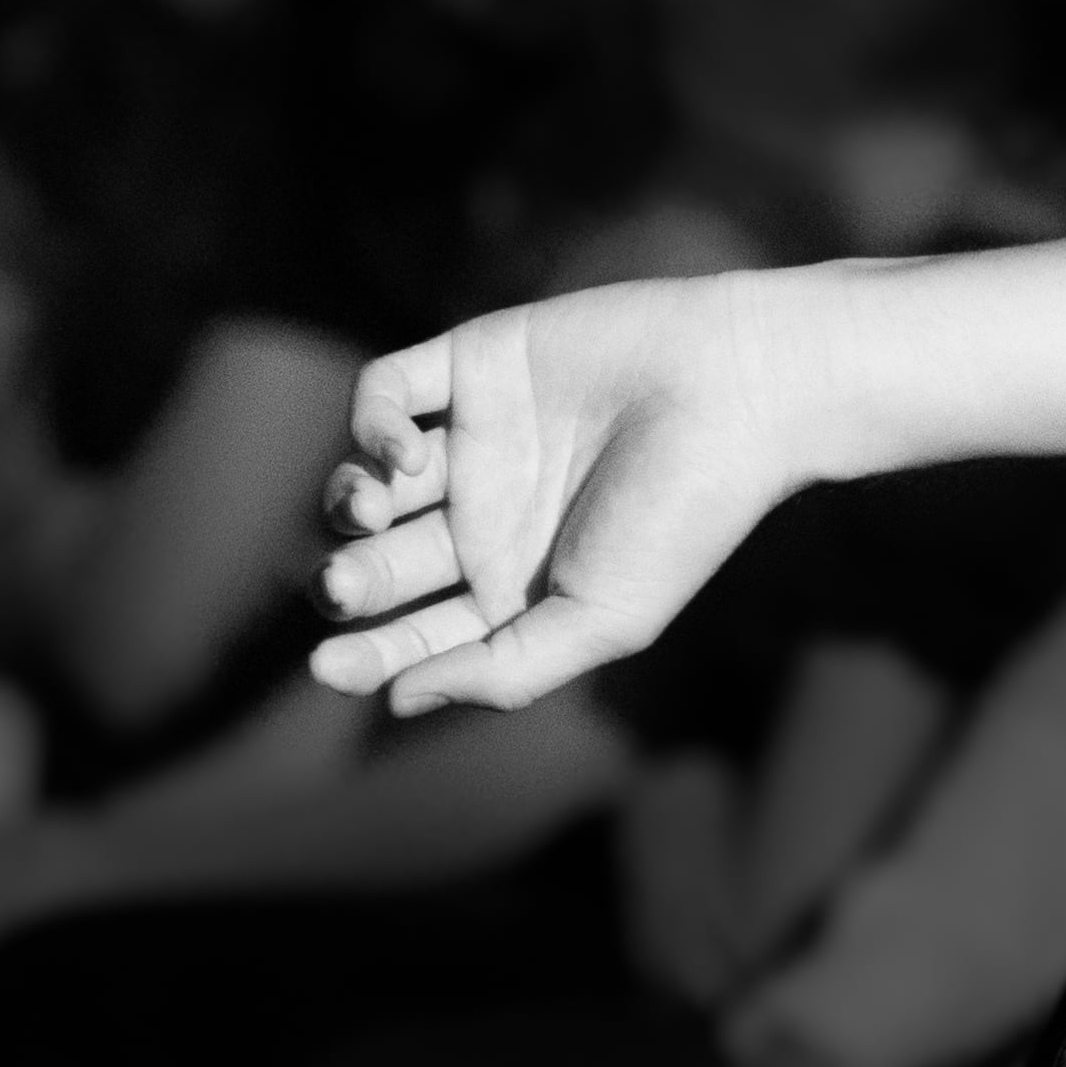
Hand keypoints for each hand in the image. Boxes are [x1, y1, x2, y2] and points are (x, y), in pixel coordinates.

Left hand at [313, 272, 806, 715]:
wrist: (736, 389)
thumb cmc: (684, 518)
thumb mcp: (603, 621)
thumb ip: (504, 672)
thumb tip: (398, 704)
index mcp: (517, 589)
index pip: (419, 633)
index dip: (368, 656)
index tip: (329, 670)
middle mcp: (486, 518)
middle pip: (382, 563)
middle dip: (346, 581)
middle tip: (339, 585)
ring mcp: (475, 439)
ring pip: (368, 480)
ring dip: (342, 503)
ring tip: (368, 510)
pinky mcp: (471, 362)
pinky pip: (386, 391)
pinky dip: (371, 425)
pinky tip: (404, 453)